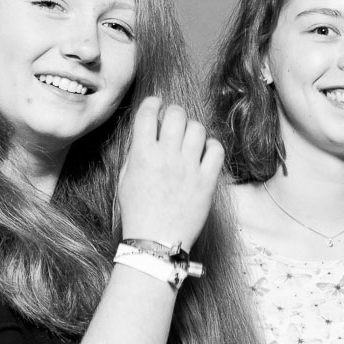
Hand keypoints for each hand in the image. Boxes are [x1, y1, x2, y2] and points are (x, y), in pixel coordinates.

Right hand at [118, 97, 223, 248]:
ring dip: (193, 128)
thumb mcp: (127, 179)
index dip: (152, 103)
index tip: (156, 104)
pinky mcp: (207, 181)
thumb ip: (136, 153)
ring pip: (198, 129)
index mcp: (142, 155)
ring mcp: (189, 168)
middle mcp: (166, 157)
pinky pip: (216, 150)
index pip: (148, 113)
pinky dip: (211, 146)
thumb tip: (147, 133)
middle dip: (175, 112)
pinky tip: (205, 152)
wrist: (157, 241)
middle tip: (174, 120)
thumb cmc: (139, 212)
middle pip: (176, 115)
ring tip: (190, 137)